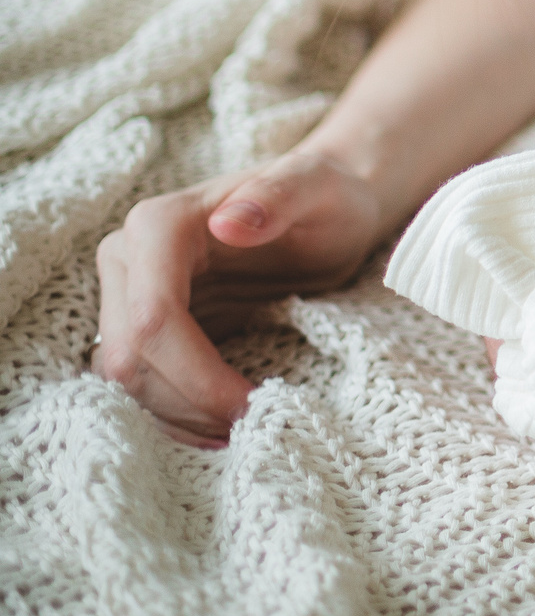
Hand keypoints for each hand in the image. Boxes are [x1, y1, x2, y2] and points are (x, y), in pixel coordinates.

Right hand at [92, 150, 387, 445]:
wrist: (324, 207)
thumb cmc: (326, 194)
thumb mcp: (319, 186)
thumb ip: (279, 195)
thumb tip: (228, 224)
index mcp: (157, 224)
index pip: (155, 318)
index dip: (196, 373)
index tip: (251, 402)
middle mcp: (128, 258)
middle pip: (131, 356)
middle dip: (190, 402)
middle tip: (254, 425)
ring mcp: (130, 294)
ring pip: (127, 379)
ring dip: (179, 416)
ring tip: (244, 429)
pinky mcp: (147, 326)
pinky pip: (142, 382)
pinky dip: (177, 412)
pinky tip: (221, 425)